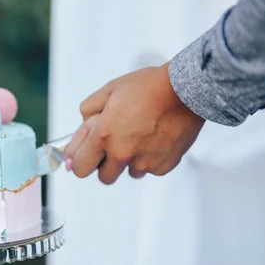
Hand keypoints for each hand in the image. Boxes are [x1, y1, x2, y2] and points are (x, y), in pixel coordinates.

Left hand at [65, 62, 204, 183]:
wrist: (185, 90)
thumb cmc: (148, 87)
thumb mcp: (109, 91)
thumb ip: (88, 112)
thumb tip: (81, 130)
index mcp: (104, 136)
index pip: (79, 167)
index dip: (80, 160)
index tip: (84, 155)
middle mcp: (122, 154)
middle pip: (104, 177)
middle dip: (105, 164)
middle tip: (113, 146)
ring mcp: (144, 163)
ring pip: (129, 173)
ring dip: (129, 161)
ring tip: (139, 137)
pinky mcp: (163, 166)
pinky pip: (150, 169)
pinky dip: (150, 159)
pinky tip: (155, 139)